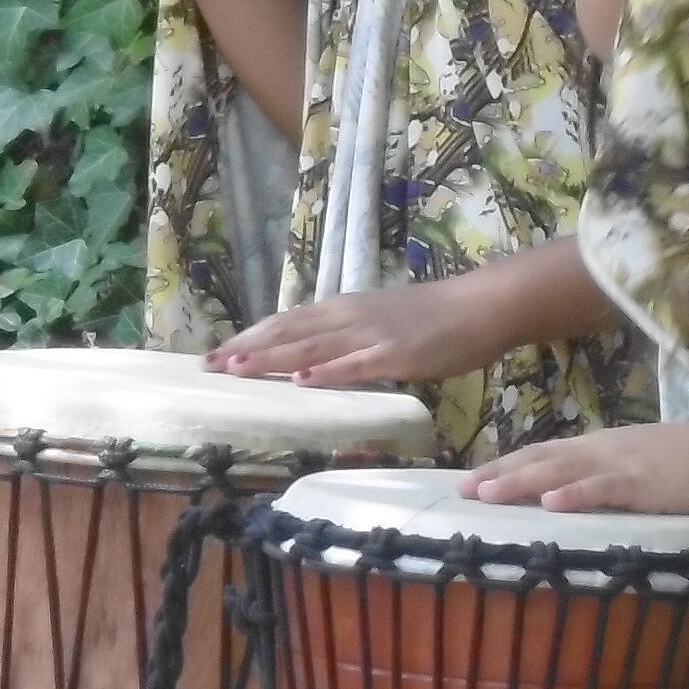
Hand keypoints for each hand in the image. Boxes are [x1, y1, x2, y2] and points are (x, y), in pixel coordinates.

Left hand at [216, 280, 503, 390]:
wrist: (480, 307)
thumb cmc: (432, 318)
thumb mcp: (379, 322)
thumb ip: (345, 339)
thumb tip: (311, 360)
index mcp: (343, 309)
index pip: (286, 322)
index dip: (250, 338)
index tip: (215, 354)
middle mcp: (348, 317)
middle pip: (289, 333)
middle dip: (247, 350)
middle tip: (208, 366)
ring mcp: (371, 335)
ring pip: (313, 348)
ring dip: (273, 360)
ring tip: (237, 369)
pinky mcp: (397, 355)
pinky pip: (357, 366)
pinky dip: (328, 373)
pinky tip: (303, 381)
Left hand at [466, 424, 688, 516]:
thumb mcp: (644, 466)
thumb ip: (611, 478)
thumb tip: (579, 495)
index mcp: (603, 447)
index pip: (545, 453)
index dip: (507, 464)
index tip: (472, 478)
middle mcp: (604, 450)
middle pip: (542, 458)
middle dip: (500, 473)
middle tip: (460, 490)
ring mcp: (623, 464)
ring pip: (562, 470)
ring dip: (521, 481)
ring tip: (486, 493)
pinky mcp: (645, 483)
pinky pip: (604, 489)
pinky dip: (576, 494)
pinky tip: (550, 502)